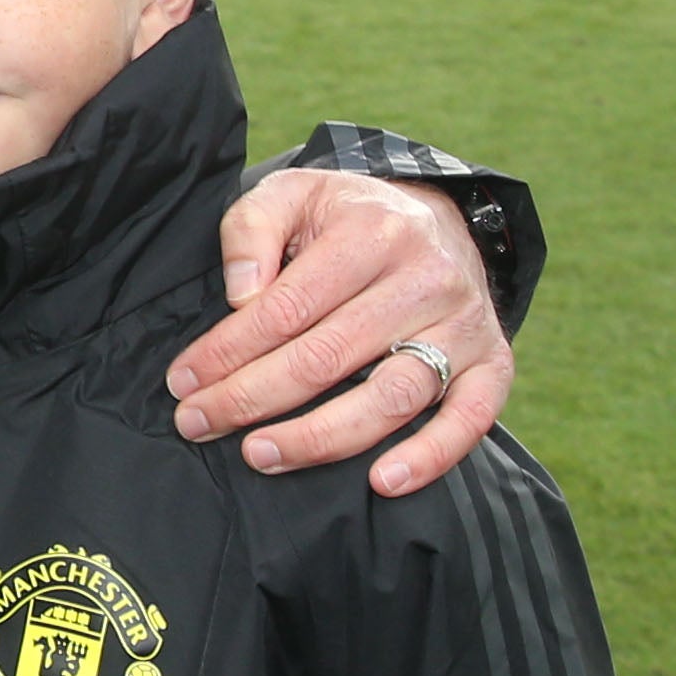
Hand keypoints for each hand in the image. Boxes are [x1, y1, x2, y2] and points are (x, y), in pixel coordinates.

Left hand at [171, 175, 508, 497]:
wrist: (438, 218)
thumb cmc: (345, 218)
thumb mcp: (291, 194)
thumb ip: (251, 230)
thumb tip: (241, 293)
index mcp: (372, 233)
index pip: (287, 308)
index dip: (228, 351)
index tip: (183, 381)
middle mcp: (426, 279)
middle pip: (329, 356)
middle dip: (252, 398)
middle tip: (197, 424)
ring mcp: (464, 325)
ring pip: (392, 395)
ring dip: (321, 437)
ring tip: (260, 456)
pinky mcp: (492, 362)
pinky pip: (473, 418)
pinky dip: (432, 456)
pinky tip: (381, 481)